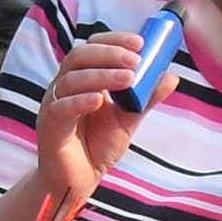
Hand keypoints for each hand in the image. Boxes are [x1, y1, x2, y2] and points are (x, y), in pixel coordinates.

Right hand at [35, 33, 175, 206]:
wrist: (80, 179)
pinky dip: (80, 101)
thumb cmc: (98, 145)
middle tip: (135, 60)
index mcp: (82, 78)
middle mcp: (65, 86)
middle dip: (109, 54)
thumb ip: (146, 98)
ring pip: (71, 79)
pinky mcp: (49, 126)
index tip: (140, 42)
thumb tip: (172, 77)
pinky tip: (99, 101)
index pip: (93, 47)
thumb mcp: (129, 118)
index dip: (115, 40)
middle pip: (79, 56)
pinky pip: (60, 108)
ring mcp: (54, 104)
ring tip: (127, 79)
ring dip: (101, 75)